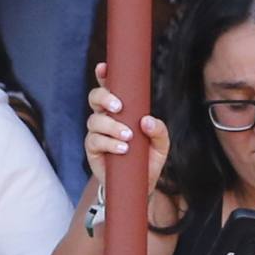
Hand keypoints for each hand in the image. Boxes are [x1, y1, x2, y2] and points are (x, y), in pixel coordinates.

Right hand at [83, 67, 170, 194]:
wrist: (140, 187)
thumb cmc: (148, 160)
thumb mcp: (161, 145)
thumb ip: (160, 131)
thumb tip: (147, 120)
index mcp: (121, 111)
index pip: (109, 88)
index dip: (103, 76)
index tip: (104, 68)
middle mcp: (106, 118)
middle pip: (94, 98)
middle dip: (104, 97)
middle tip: (119, 107)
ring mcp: (97, 133)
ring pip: (94, 120)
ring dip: (111, 126)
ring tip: (128, 137)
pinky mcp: (93, 150)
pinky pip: (95, 141)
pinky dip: (109, 143)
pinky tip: (123, 148)